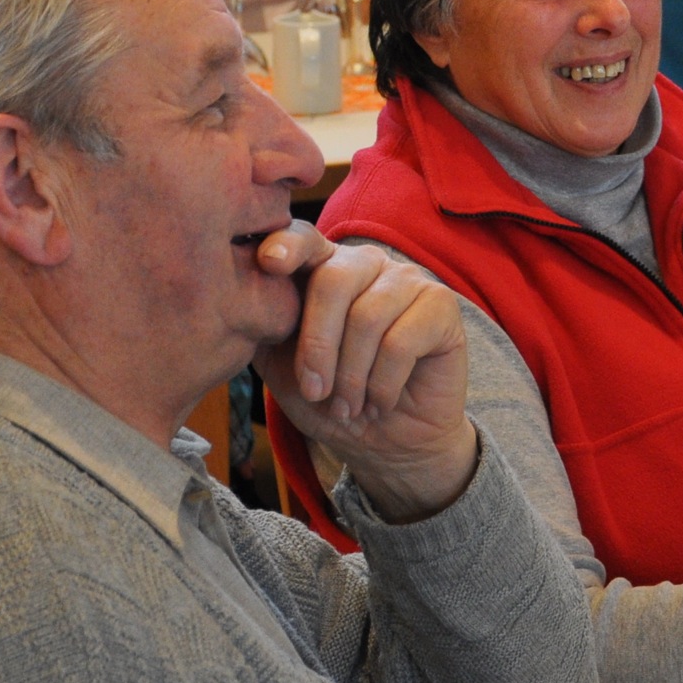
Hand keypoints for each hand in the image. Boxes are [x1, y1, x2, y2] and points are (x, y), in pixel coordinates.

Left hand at [250, 226, 477, 522]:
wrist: (387, 442)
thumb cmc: (331, 399)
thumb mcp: (281, 368)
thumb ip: (262, 328)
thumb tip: (241, 301)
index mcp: (322, 267)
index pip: (303, 240)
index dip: (286, 245)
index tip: (268, 262)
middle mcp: (365, 263)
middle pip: (333, 280)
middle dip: (317, 346)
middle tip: (315, 392)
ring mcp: (407, 280)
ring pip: (367, 316)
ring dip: (351, 376)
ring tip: (349, 407)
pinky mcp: (442, 306)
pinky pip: (402, 341)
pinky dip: (383, 385)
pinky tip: (380, 403)